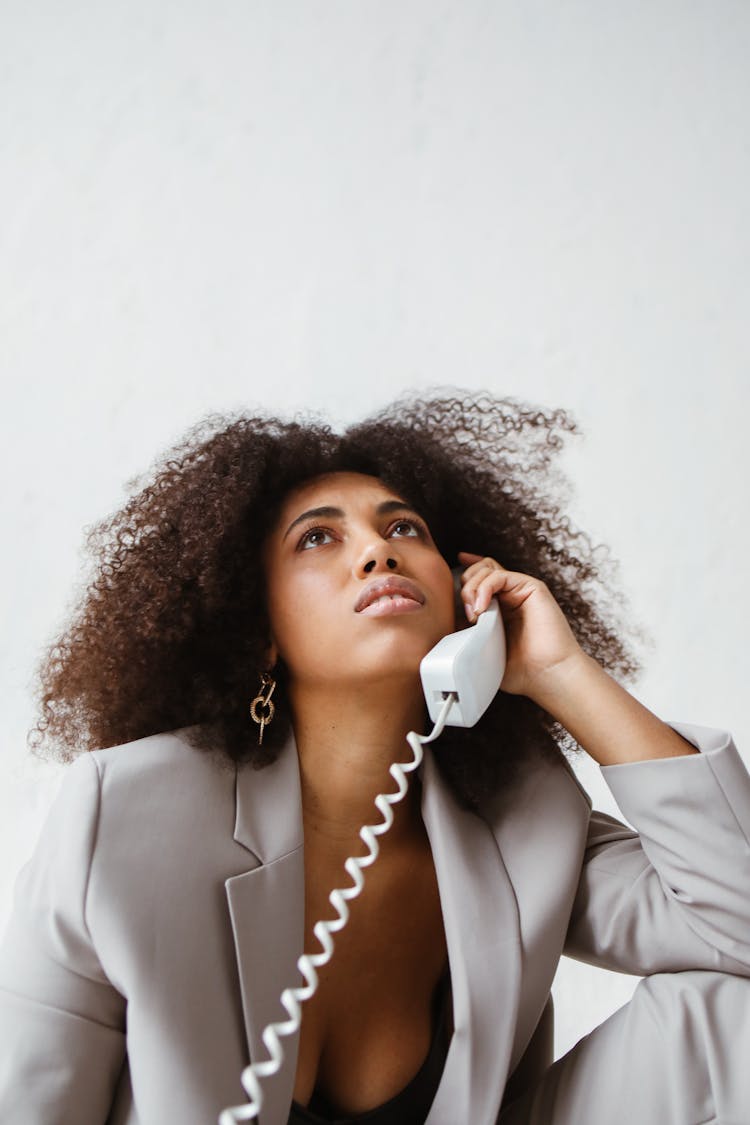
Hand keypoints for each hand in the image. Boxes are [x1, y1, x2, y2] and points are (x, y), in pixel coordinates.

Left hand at [457, 551, 585, 700]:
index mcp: (502, 608)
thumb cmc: (523, 671)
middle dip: (465, 585)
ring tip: (473, 614)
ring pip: (487, 568)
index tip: (452, 572)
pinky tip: (481, 608)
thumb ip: (470, 636)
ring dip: (472, 587)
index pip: (482, 579)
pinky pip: (499, 575)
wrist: (548, 676)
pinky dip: (484, 587)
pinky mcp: (532, 588)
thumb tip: (450, 626)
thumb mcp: (486, 653)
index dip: (467, 571)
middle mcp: (512, 596)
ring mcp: (521, 591)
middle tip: (466, 613)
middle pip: (480, 570)